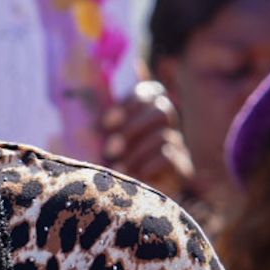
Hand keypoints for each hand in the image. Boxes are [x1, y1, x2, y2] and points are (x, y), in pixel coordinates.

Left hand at [99, 82, 194, 198]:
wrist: (115, 207)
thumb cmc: (100, 166)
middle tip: (110, 149)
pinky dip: (146, 166)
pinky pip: (169, 156)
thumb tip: (88, 62)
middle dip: (133, 127)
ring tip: (117, 169)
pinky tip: (133, 178)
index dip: (132, 101)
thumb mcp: (92, 136)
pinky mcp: (181, 169)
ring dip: (135, 152)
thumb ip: (96, 109)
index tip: (106, 123)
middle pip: (163, 108)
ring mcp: (176, 147)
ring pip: (164, 135)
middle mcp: (163, 126)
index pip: (151, 91)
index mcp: (142, 113)